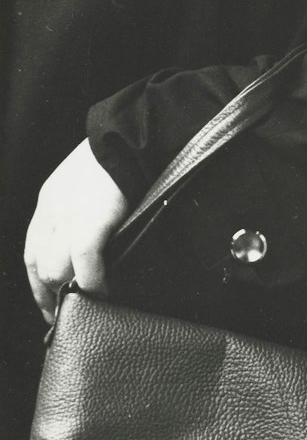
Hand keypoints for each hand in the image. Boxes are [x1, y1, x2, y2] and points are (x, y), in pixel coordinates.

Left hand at [24, 140, 129, 322]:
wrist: (133, 134)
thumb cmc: (122, 154)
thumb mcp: (88, 182)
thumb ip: (83, 208)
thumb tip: (93, 240)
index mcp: (49, 201)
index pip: (32, 253)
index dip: (38, 283)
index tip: (49, 303)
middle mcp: (51, 212)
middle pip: (39, 267)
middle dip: (51, 295)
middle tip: (70, 313)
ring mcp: (68, 218)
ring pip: (56, 271)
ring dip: (72, 292)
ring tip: (92, 304)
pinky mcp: (91, 221)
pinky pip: (85, 264)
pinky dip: (93, 284)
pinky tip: (103, 294)